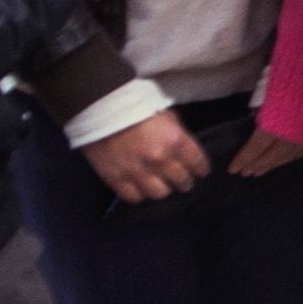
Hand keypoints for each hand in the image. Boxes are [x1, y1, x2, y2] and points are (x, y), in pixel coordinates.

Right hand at [82, 109, 208, 202]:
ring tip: (162, 185)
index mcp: (175, 141)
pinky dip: (140, 194)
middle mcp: (160, 159)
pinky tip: (141, 188)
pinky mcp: (116, 179)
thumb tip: (184, 150)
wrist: (101, 107)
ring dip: (163, 189)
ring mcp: (138, 171)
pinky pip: (134, 197)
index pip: (198, 164)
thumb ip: (178, 134)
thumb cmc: (136, 106)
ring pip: (160, 194)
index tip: (200, 171)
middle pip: (182, 182)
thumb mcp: (167, 114)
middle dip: (185, 181)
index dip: (201, 169)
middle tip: (183, 180)